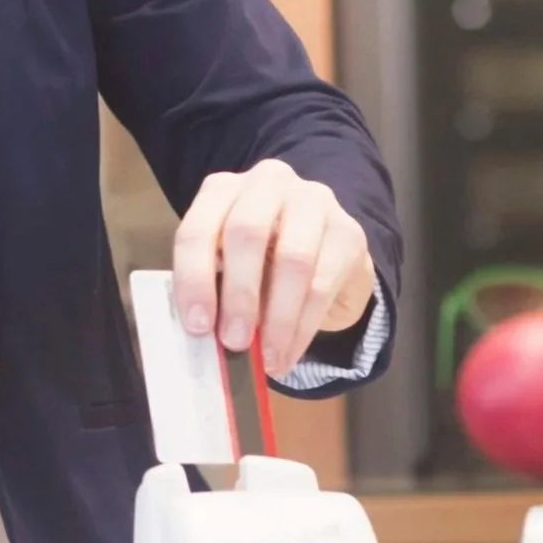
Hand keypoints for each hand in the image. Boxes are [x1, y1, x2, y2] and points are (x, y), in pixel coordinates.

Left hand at [172, 160, 374, 378]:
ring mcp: (312, 201)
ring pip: (294, 259)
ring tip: (267, 358)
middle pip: (248, 232)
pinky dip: (303, 326)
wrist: (321, 253)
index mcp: (222, 190)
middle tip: (234, 342)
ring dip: (277, 318)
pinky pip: (324, 283)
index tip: (198, 326)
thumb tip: (206, 339)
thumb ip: (214, 291)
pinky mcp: (348, 231)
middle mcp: (266, 184)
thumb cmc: (259, 263)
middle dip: (239, 294)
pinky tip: (290, 353)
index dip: (194, 279)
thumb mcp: (226, 268)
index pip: (198, 230)